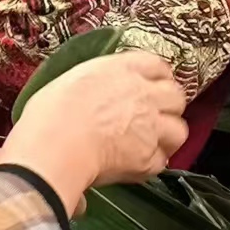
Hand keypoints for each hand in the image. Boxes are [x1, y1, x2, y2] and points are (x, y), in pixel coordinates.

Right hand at [0, 51, 187, 215]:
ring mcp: (151, 127)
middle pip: (176, 96)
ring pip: (179, 130)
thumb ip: (94, 84)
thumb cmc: (50, 114)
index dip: (157, 77)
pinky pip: (161, 161)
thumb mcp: (71, 82)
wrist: (55, 146)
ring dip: (168, 136)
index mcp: (123, 69)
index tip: (152, 84)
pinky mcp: (148, 158)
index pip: (157, 65)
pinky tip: (136, 164)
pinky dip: (151, 164)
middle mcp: (144, 94)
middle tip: (154, 115)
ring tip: (152, 142)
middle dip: (169, 106)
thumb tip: (93, 96)